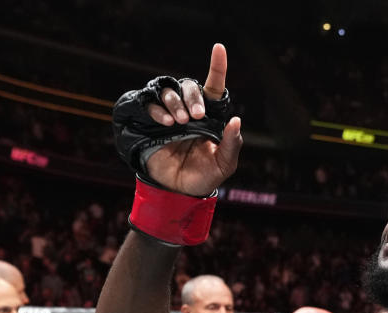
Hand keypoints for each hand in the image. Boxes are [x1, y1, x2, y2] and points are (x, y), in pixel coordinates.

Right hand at [140, 45, 242, 196]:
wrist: (177, 190)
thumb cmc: (203, 176)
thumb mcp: (223, 166)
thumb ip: (232, 145)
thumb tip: (236, 120)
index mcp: (210, 117)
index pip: (214, 88)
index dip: (217, 67)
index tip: (219, 48)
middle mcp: (190, 110)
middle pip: (190, 86)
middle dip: (192, 96)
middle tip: (195, 116)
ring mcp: (170, 113)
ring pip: (170, 90)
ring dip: (175, 103)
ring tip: (179, 123)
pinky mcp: (152, 119)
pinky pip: (150, 101)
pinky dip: (158, 109)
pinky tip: (165, 123)